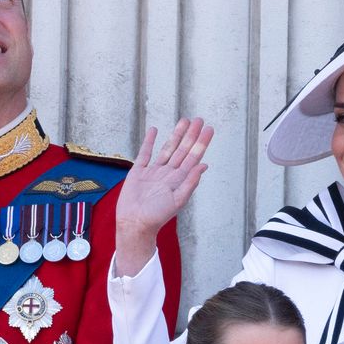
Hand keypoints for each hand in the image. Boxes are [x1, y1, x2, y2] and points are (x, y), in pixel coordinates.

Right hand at [113, 117, 213, 274]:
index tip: (208, 130)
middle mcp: (168, 174)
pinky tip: (154, 131)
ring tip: (184, 121)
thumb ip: (190, 182)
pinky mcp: (139, 172)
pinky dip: (149, 142)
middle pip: (182, 150)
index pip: (193, 158)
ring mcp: (154, 172)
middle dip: (191, 135)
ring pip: (167, 149)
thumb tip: (204, 165)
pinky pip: (145, 153)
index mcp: (179, 180)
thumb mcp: (178, 200)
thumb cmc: (156, 216)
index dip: (201, 143)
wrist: (134, 223)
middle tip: (199, 120)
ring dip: (175, 135)